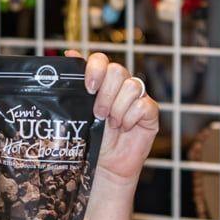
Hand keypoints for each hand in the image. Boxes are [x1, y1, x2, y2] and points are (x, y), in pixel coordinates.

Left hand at [68, 51, 159, 183]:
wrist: (104, 165)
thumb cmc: (91, 139)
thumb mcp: (79, 110)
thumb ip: (76, 84)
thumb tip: (69, 53)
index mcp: (102, 82)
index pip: (102, 60)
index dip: (95, 69)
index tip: (88, 88)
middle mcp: (121, 86)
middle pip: (117, 71)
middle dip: (105, 94)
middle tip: (98, 114)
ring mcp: (137, 97)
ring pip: (132, 86)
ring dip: (118, 108)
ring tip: (112, 124)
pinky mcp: (150, 112)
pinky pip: (144, 105)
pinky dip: (131, 118)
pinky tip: (125, 128)